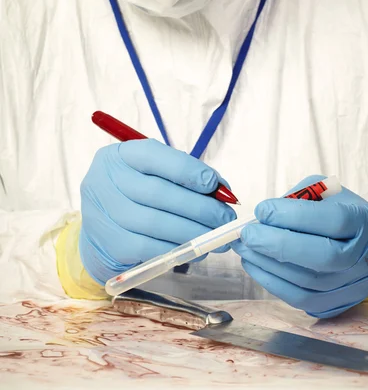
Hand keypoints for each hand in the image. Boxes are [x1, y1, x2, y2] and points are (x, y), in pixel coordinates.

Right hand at [79, 140, 235, 283]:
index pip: (154, 156)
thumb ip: (186, 175)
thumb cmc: (138, 193)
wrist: (103, 227)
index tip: (215, 184)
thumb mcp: (154, 173)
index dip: (187, 170)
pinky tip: (197, 249)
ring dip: (194, 232)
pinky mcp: (111, 243)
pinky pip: (150, 248)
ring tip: (217, 237)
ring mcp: (104, 213)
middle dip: (199, 207)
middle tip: (225, 218)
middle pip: (158, 193)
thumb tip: (223, 190)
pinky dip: (179, 249)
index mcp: (120, 156)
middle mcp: (106, 181)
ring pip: (156, 223)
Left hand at [233, 175, 367, 317]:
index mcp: (365, 221)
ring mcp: (351, 286)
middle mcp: (363, 257)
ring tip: (244, 247)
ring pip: (306, 281)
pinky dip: (270, 281)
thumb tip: (263, 217)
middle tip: (247, 234)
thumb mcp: (323, 192)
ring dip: (267, 264)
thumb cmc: (338, 211)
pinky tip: (253, 263)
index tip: (262, 210)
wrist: (364, 246)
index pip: (333, 220)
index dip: (294, 215)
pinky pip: (298, 298)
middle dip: (277, 244)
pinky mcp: (334, 304)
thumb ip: (297, 199)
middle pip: (323, 256)